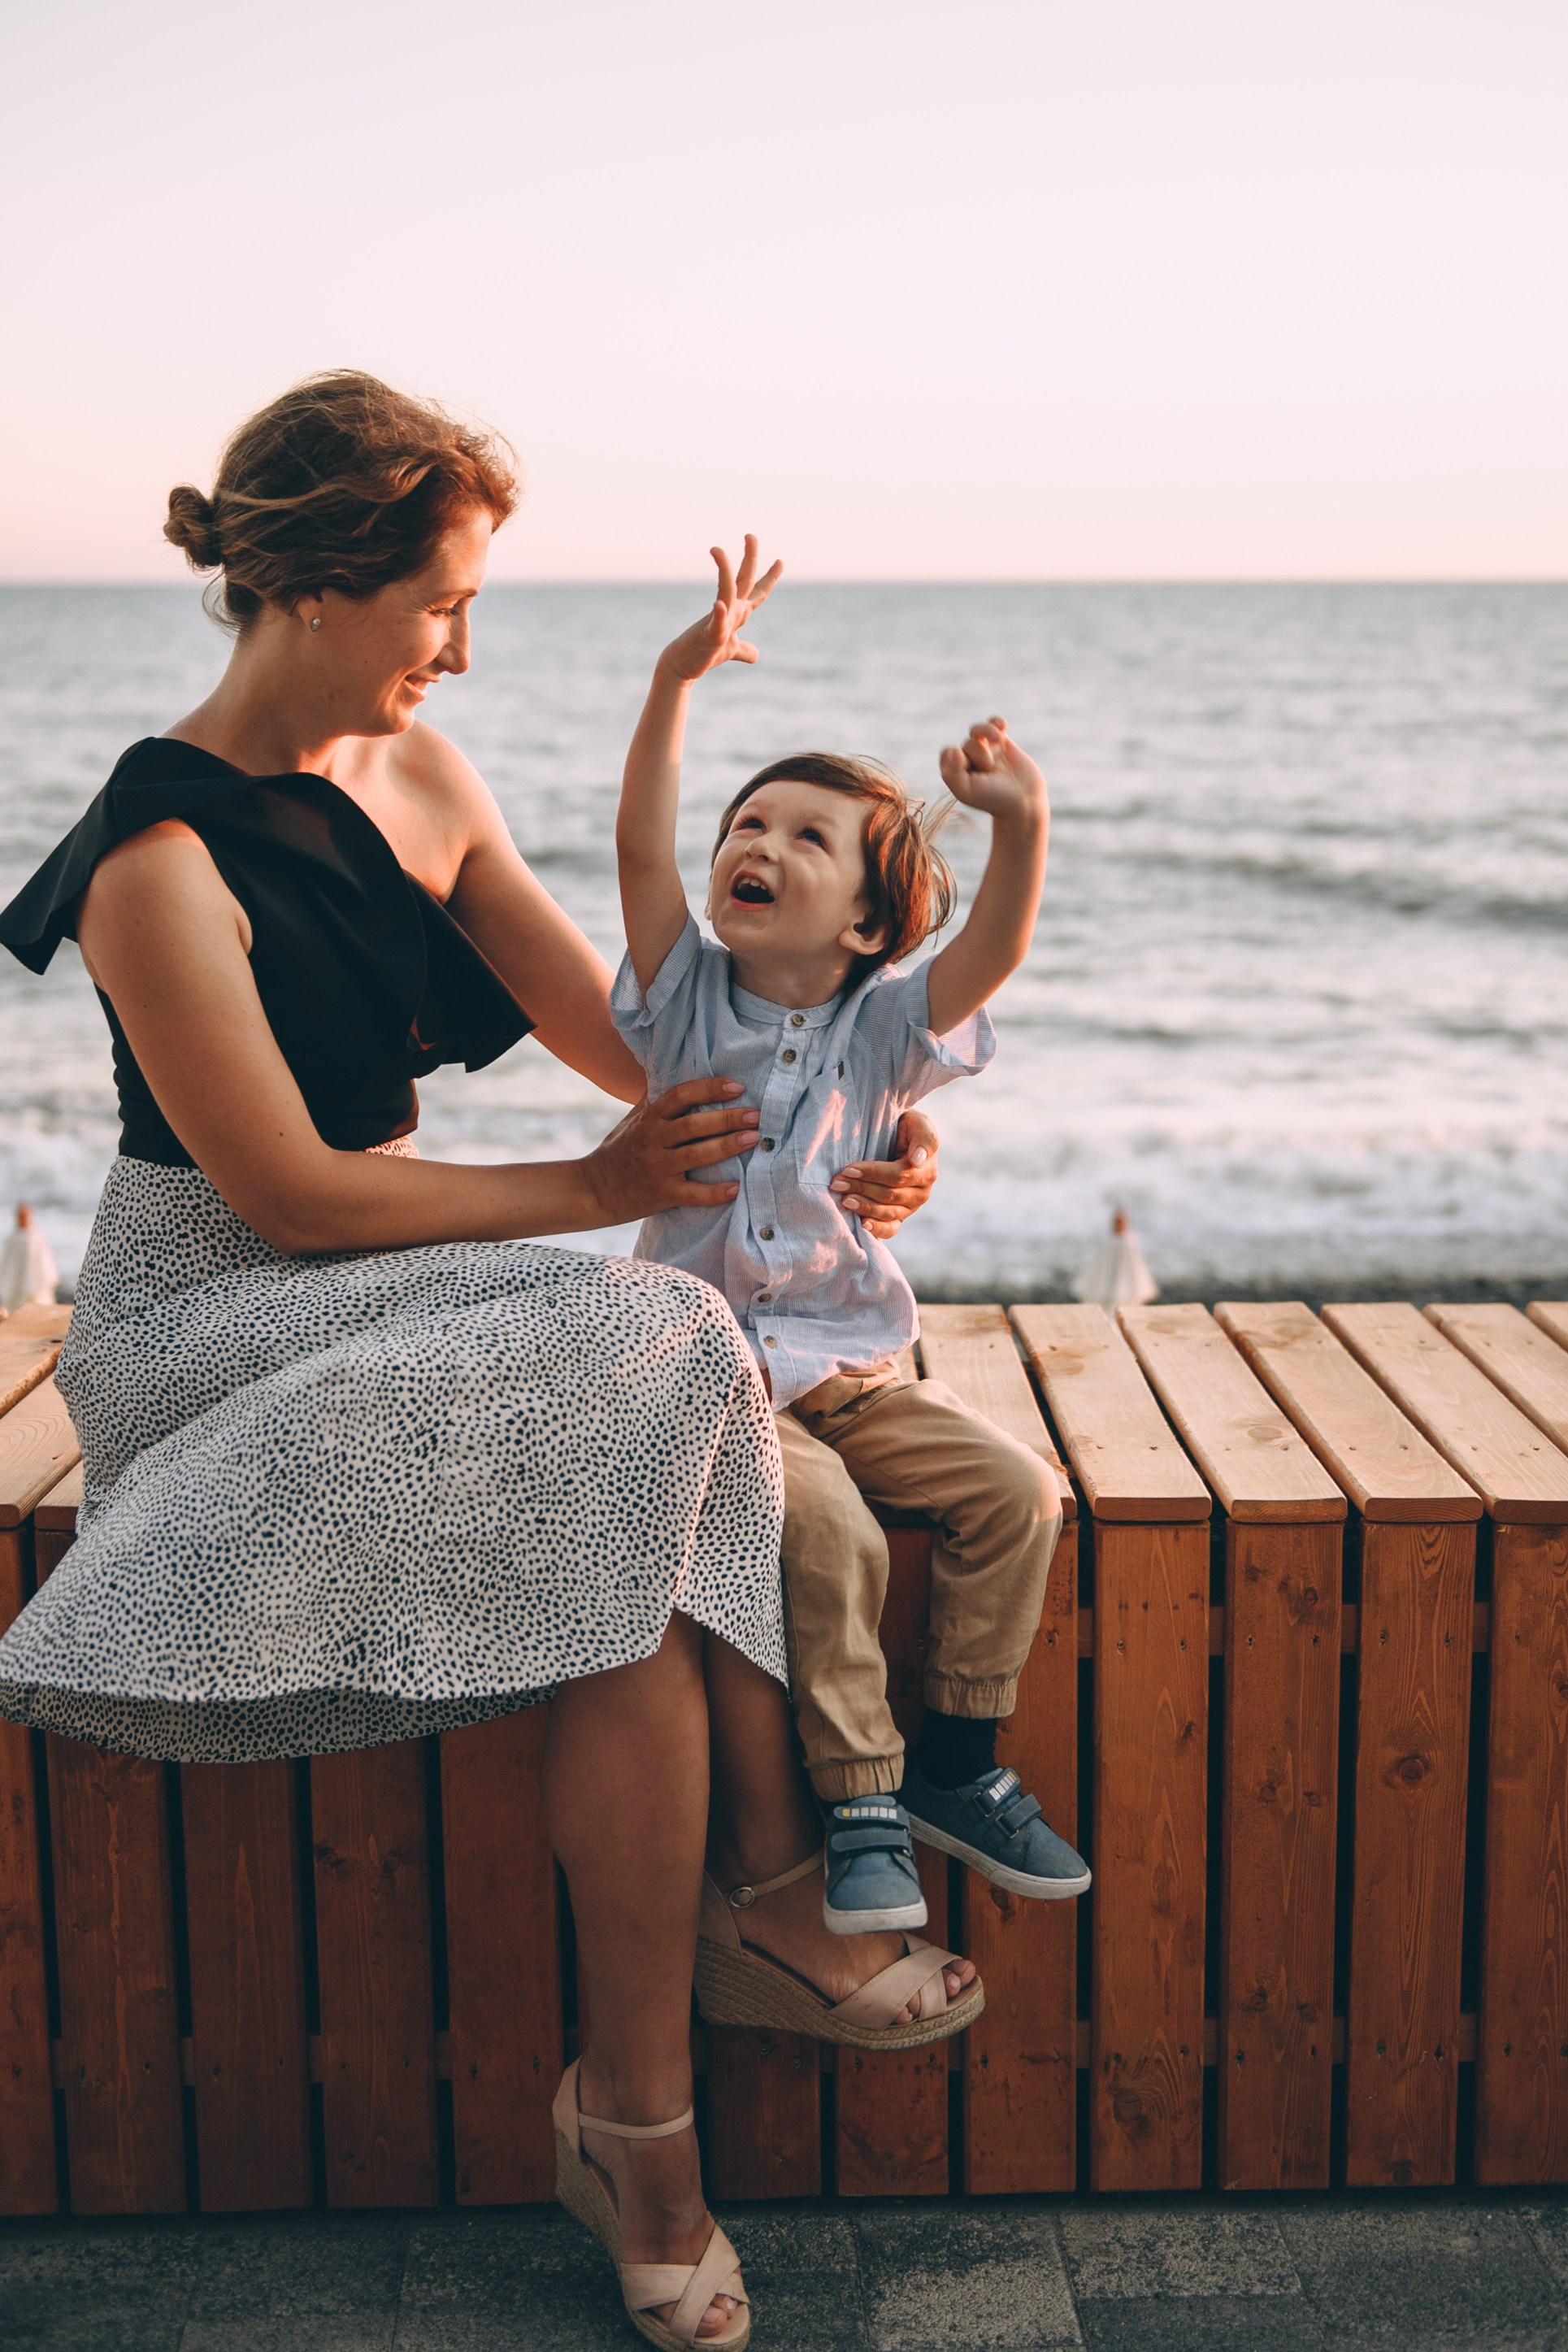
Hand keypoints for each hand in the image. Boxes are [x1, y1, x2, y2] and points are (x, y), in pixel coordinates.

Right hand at [582, 1078, 759, 1220]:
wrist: (592, 1190)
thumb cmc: (618, 1152)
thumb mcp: (631, 1121)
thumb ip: (654, 1101)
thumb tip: (676, 1074)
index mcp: (649, 1119)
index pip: (680, 1096)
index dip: (709, 1088)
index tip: (736, 1086)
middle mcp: (653, 1140)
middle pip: (693, 1125)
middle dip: (727, 1118)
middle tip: (755, 1114)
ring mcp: (657, 1168)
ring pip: (697, 1155)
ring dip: (728, 1146)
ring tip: (754, 1139)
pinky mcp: (661, 1194)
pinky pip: (692, 1194)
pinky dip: (714, 1192)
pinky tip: (735, 1188)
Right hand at [658, 535, 782, 683]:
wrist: (682, 665)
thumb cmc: (705, 654)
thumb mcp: (731, 651)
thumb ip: (744, 650)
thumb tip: (755, 655)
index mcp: (738, 614)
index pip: (757, 592)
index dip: (770, 577)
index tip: (780, 561)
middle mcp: (730, 612)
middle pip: (743, 581)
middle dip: (749, 558)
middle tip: (750, 535)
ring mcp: (720, 621)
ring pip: (726, 591)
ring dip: (724, 570)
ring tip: (716, 550)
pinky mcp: (710, 636)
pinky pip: (716, 622)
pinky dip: (719, 613)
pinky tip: (719, 604)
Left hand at [829, 1110, 938, 1239]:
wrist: (901, 1138)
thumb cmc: (907, 1127)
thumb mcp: (918, 1123)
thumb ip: (924, 1138)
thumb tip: (917, 1160)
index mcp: (926, 1169)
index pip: (897, 1176)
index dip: (872, 1174)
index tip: (848, 1169)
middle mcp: (922, 1191)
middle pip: (889, 1195)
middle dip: (861, 1188)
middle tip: (837, 1183)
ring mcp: (912, 1206)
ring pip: (888, 1212)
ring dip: (863, 1207)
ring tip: (843, 1199)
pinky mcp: (901, 1216)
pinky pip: (892, 1228)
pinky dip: (878, 1229)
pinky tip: (862, 1225)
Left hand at [938, 717, 1046, 825]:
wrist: (1024, 800)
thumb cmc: (993, 799)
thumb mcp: (967, 791)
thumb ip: (952, 774)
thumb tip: (953, 750)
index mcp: (956, 772)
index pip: (948, 754)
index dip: (958, 758)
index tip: (968, 769)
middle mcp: (969, 760)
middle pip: (967, 744)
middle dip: (979, 754)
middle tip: (990, 770)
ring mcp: (986, 750)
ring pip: (977, 730)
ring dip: (986, 732)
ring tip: (998, 739)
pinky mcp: (1002, 744)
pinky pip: (993, 724)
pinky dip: (995, 722)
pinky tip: (1002, 725)